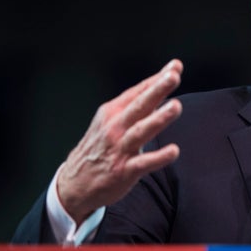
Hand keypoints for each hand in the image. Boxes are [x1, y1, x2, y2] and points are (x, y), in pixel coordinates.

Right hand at [56, 59, 183, 224]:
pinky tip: (174, 151)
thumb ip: (138, 104)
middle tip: (173, 77)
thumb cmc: (101, 147)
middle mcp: (115, 128)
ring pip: (141, 131)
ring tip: (176, 106)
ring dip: (159, 118)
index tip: (175, 66)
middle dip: (156, 90)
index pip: (138, 92)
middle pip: (139, 106)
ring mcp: (119, 149)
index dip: (157, 79)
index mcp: (113, 112)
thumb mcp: (112, 121)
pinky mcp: (123, 171)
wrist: (74, 184)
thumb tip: (163, 82)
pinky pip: (143, 163)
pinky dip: (158, 157)